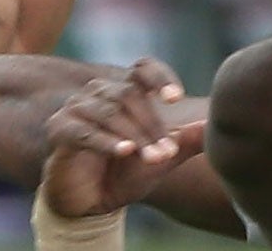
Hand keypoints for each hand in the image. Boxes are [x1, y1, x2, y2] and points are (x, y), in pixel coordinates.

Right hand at [40, 59, 204, 218]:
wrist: (89, 202)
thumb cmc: (126, 173)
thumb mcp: (160, 159)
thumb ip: (185, 142)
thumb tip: (212, 125)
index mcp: (125, 90)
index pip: (143, 68)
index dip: (160, 78)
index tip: (176, 98)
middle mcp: (100, 92)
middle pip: (130, 94)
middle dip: (152, 125)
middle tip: (168, 152)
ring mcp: (77, 107)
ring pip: (110, 112)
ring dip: (135, 136)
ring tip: (154, 158)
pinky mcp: (60, 129)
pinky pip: (85, 131)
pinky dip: (107, 141)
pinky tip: (125, 152)